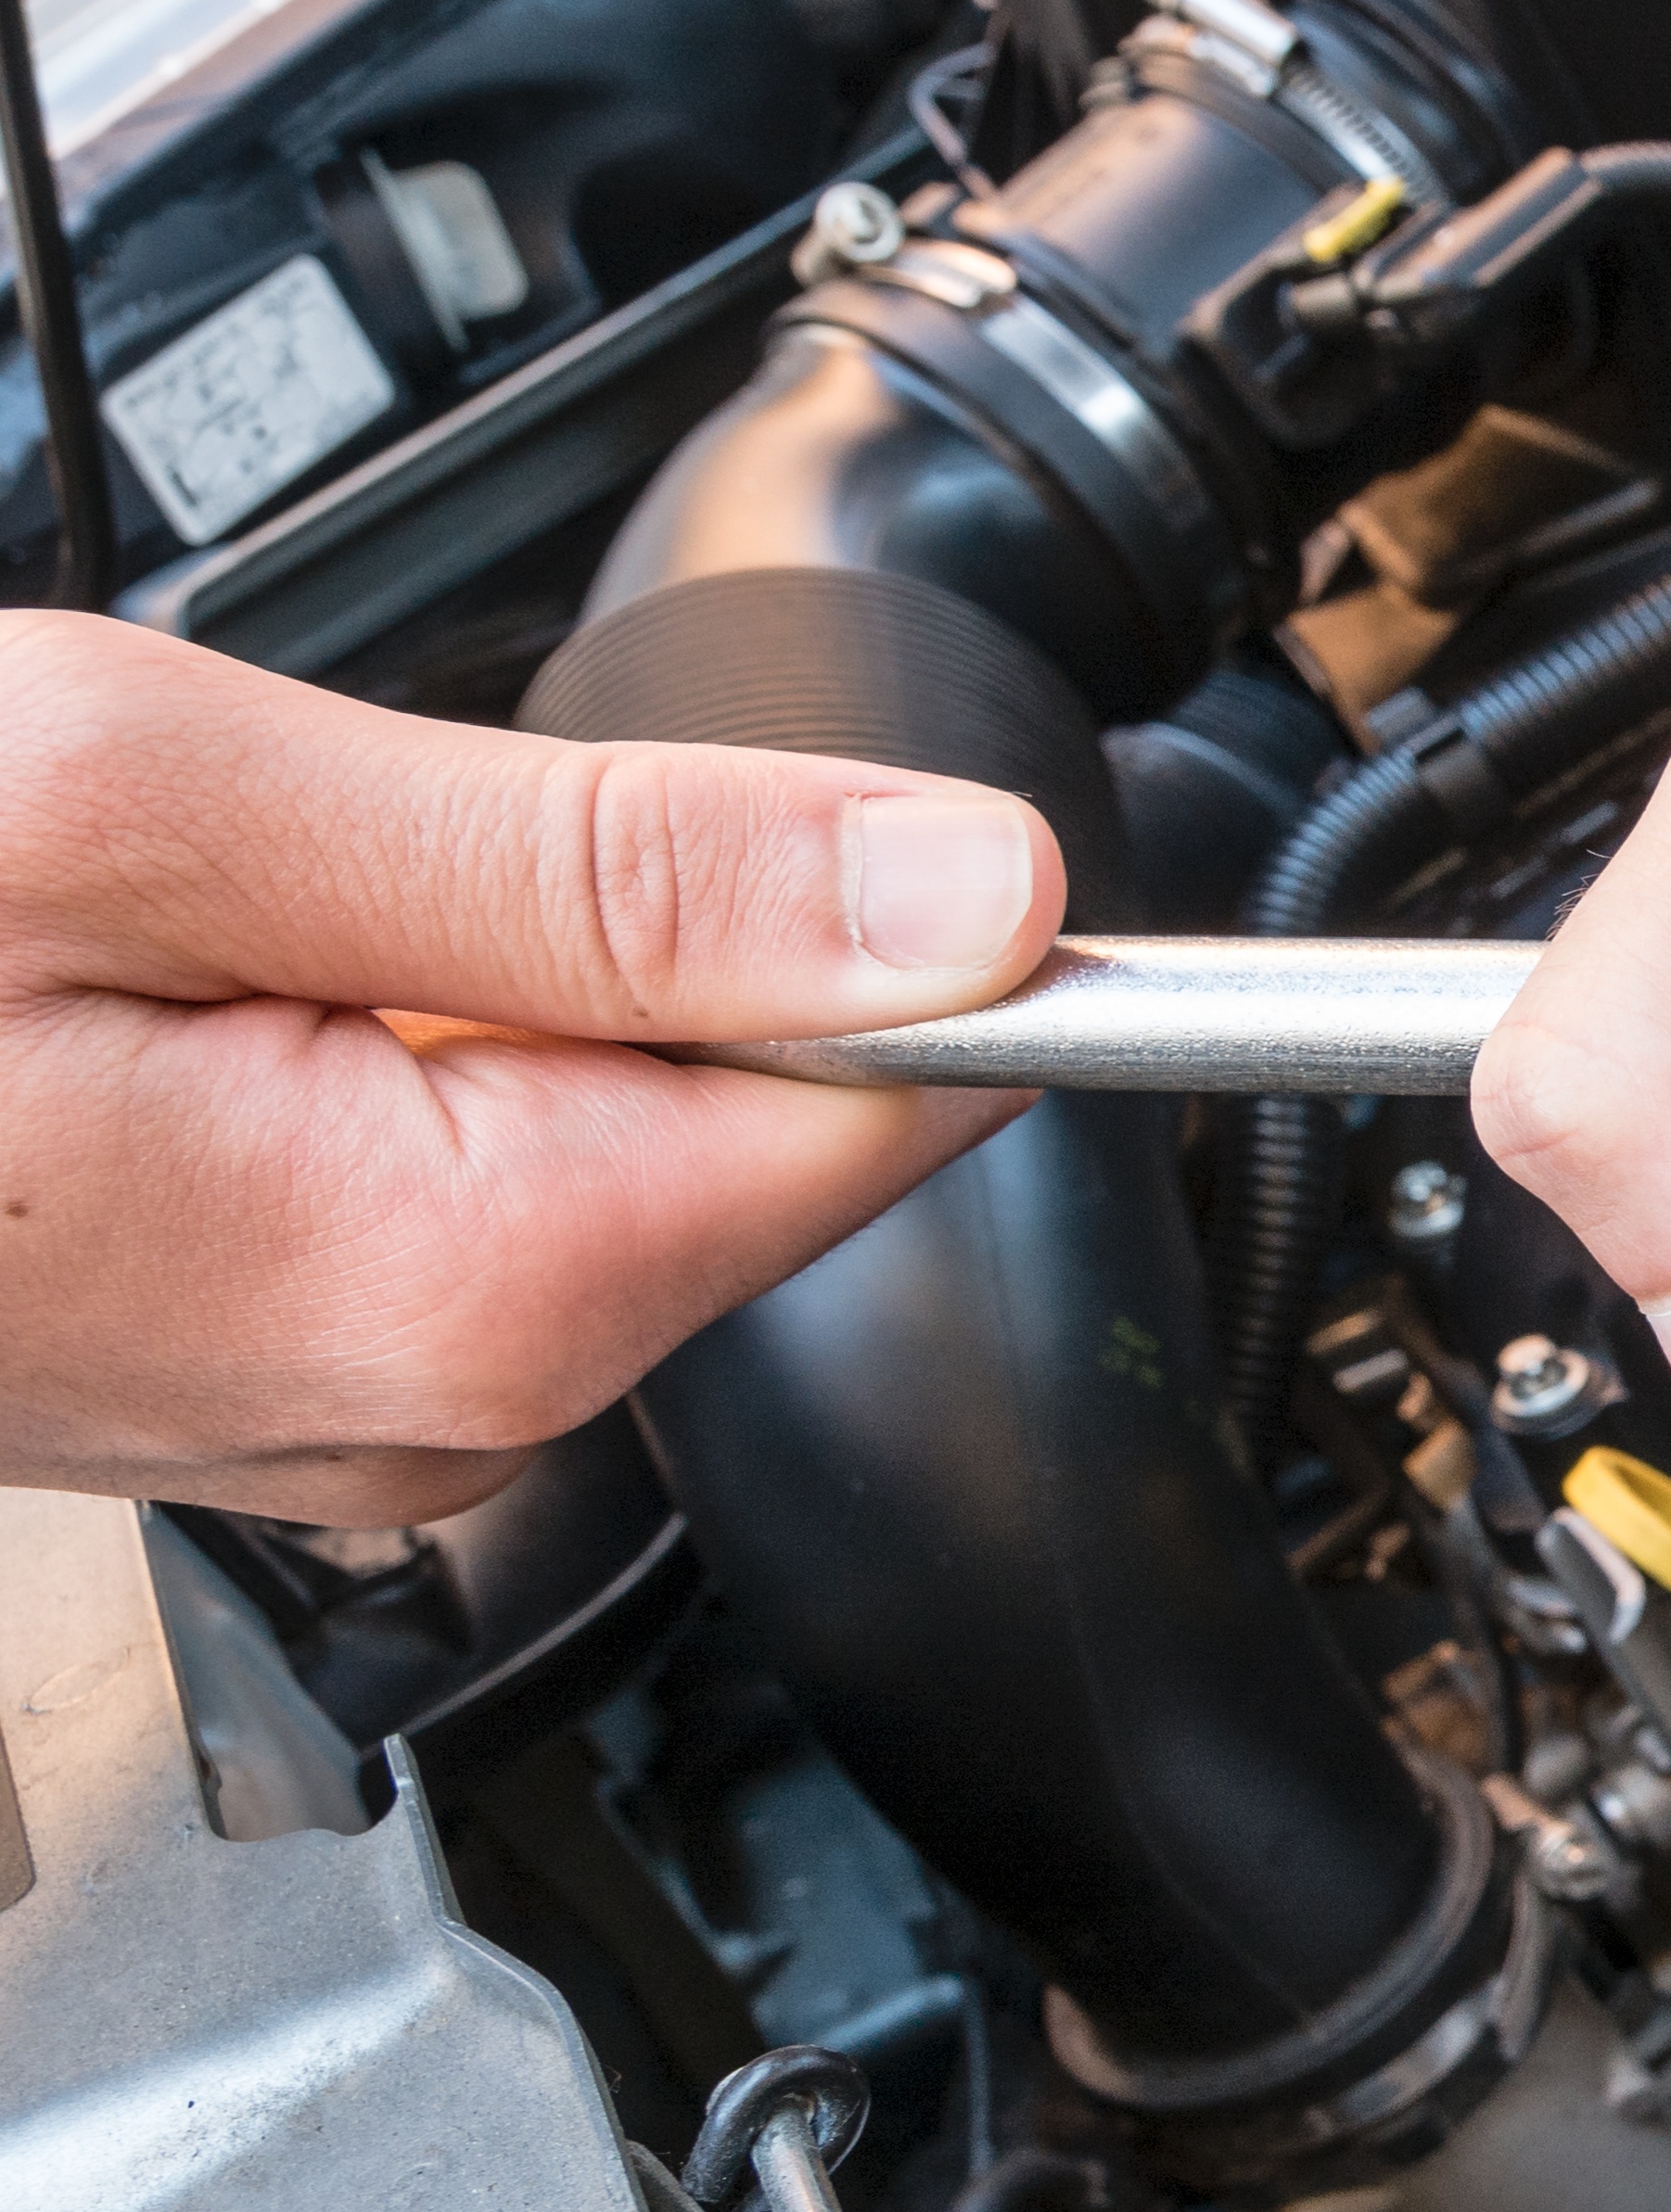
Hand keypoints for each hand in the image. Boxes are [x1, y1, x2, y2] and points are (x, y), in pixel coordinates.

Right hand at [0, 612, 1062, 1525]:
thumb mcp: (169, 814)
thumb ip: (596, 857)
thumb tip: (972, 889)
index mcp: (482, 1277)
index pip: (895, 1100)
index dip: (891, 923)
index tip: (797, 813)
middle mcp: (436, 1396)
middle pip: (738, 1113)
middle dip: (600, 931)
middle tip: (335, 850)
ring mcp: (332, 1398)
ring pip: (571, 1124)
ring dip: (449, 980)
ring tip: (197, 935)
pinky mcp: (241, 1360)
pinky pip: (415, 1172)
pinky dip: (340, 1050)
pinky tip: (157, 1006)